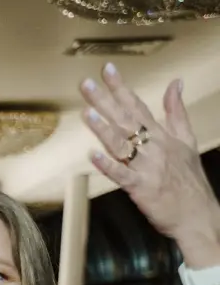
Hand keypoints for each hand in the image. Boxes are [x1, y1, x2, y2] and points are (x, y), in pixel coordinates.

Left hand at [80, 65, 219, 266]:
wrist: (197, 213)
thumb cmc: (189, 178)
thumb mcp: (187, 140)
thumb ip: (176, 111)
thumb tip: (176, 82)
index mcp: (162, 135)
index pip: (138, 105)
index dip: (121, 87)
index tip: (107, 70)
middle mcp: (153, 147)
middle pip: (126, 120)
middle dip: (105, 101)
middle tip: (86, 84)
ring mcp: (147, 167)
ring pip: (122, 144)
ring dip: (104, 128)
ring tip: (87, 112)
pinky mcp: (142, 188)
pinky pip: (122, 175)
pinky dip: (108, 165)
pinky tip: (93, 155)